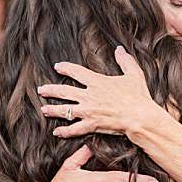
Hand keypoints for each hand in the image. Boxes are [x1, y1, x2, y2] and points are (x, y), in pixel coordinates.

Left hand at [38, 46, 156, 138]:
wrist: (140, 116)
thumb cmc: (138, 96)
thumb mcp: (134, 74)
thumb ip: (125, 61)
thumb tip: (119, 49)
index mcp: (97, 82)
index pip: (76, 72)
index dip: (65, 68)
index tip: (57, 67)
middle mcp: (88, 95)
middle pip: (64, 91)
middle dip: (51, 90)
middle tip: (42, 90)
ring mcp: (88, 111)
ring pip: (64, 110)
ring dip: (52, 110)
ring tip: (44, 109)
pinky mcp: (91, 124)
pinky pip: (74, 128)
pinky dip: (64, 131)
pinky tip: (56, 132)